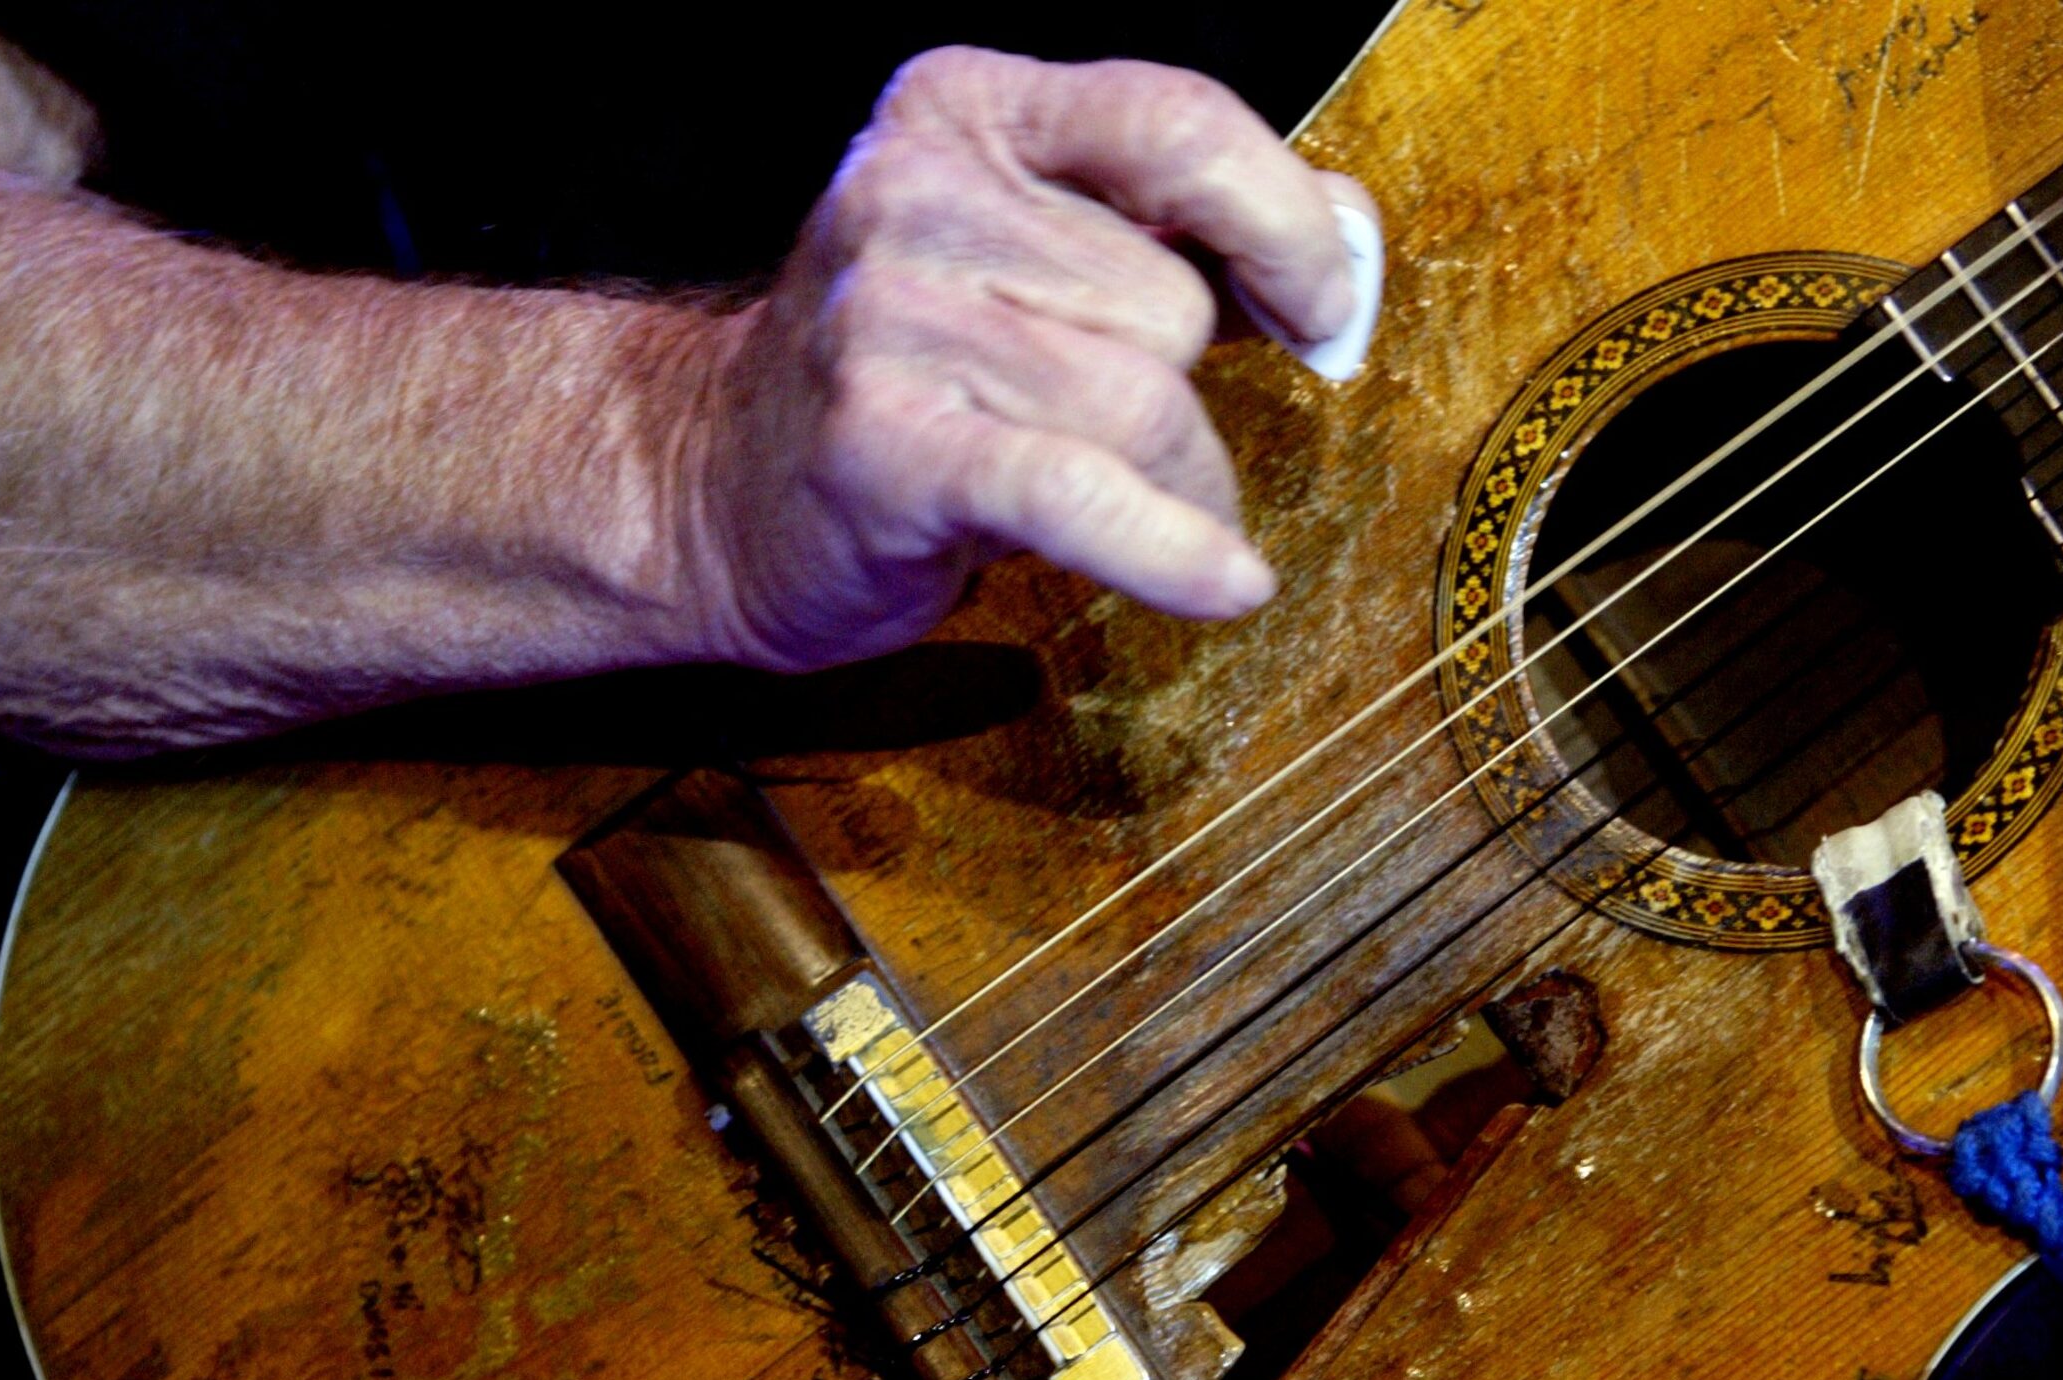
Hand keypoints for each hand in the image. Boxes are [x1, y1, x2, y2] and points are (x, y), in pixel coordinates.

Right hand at [682, 48, 1372, 671]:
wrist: (715, 488)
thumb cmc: (920, 379)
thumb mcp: (1043, 261)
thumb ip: (1195, 237)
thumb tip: (1347, 255)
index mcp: (967, 113)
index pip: (1175, 124)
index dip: (1281, 220)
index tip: (1322, 306)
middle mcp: (912, 192)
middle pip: (1169, 301)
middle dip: (1190, 394)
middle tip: (1125, 439)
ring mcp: (887, 318)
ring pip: (1144, 405)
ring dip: (1174, 485)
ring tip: (1121, 508)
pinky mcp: (885, 447)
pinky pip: (1082, 493)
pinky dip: (1169, 546)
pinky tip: (1226, 583)